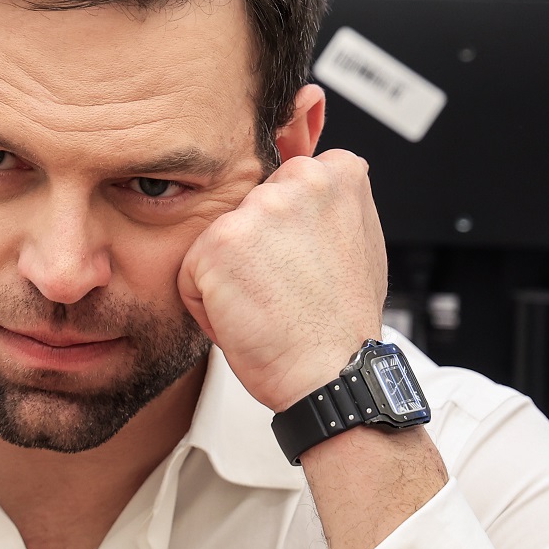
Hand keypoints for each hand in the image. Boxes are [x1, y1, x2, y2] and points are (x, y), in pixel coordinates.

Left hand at [178, 149, 387, 411]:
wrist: (333, 375)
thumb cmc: (341, 323)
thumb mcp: (357, 242)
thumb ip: (328, 206)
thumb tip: (307, 186)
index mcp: (338, 174)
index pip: (281, 186)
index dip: (286, 234)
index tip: (308, 266)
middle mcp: (300, 179)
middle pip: (245, 213)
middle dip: (255, 253)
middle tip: (288, 291)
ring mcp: (259, 208)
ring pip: (216, 241)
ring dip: (230, 278)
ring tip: (269, 305)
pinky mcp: (219, 242)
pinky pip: (190, 273)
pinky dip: (208, 306)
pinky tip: (247, 319)